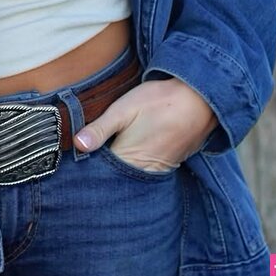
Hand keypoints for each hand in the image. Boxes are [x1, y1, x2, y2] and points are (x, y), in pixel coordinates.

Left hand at [73, 77, 216, 171]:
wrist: (199, 98)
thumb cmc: (158, 101)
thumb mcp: (124, 109)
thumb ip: (100, 128)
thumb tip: (77, 145)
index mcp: (129, 161)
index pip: (103, 173)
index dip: (90, 166)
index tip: (78, 161)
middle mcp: (145, 172)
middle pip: (119, 176)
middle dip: (106, 169)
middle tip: (91, 155)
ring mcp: (160, 169)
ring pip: (134, 173)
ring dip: (123, 166)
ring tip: (111, 151)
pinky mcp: (171, 162)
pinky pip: (149, 168)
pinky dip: (139, 162)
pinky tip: (134, 148)